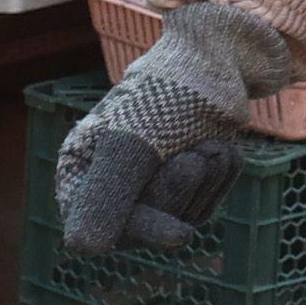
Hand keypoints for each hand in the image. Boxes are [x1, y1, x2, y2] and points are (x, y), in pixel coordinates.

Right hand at [55, 0, 303, 253]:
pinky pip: (206, 206)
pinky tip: (225, 148)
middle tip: (197, 155)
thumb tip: (80, 247)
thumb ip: (107, 197)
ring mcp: (148, 184)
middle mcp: (108, 180)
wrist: (220, 57)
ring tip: (210, 142)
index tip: (181, 234)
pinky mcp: (184, 185)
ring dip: (207, 180)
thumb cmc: (168, 93)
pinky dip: (221, 179)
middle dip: (182, 190)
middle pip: (146, 226)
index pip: (98, 227)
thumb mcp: (133, 144)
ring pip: (181, 217)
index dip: (142, 229)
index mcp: (80, 166)